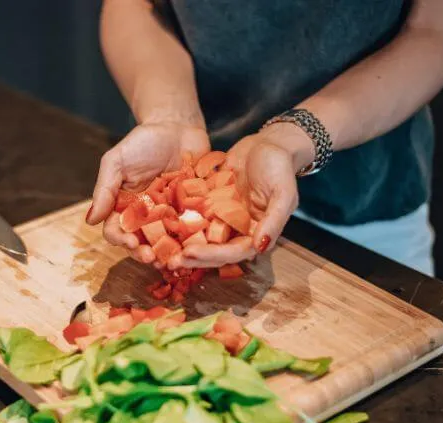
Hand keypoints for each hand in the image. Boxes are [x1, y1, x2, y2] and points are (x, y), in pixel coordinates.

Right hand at [87, 121, 208, 263]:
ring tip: (175, 259)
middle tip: (153, 258)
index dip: (121, 241)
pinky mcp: (194, 212)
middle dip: (146, 253)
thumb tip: (90, 221)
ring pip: (168, 243)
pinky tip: (198, 245)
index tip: (131, 243)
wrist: (177, 126)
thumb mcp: (117, 161)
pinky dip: (195, 240)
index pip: (117, 231)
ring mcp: (171, 217)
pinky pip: (194, 230)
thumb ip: (105, 189)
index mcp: (124, 208)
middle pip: (142, 243)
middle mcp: (146, 218)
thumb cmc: (143, 142)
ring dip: (169, 254)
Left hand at [168, 122, 313, 269]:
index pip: (233, 253)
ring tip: (159, 248)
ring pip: (199, 236)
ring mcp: (221, 218)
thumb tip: (260, 247)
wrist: (268, 143)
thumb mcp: (283, 193)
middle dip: (192, 255)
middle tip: (170, 258)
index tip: (191, 254)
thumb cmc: (280, 168)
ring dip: (182, 243)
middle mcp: (236, 230)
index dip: (212, 256)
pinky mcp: (208, 203)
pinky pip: (192, 213)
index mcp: (255, 234)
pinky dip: (177, 219)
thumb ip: (274, 222)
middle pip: (213, 250)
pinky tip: (158, 220)